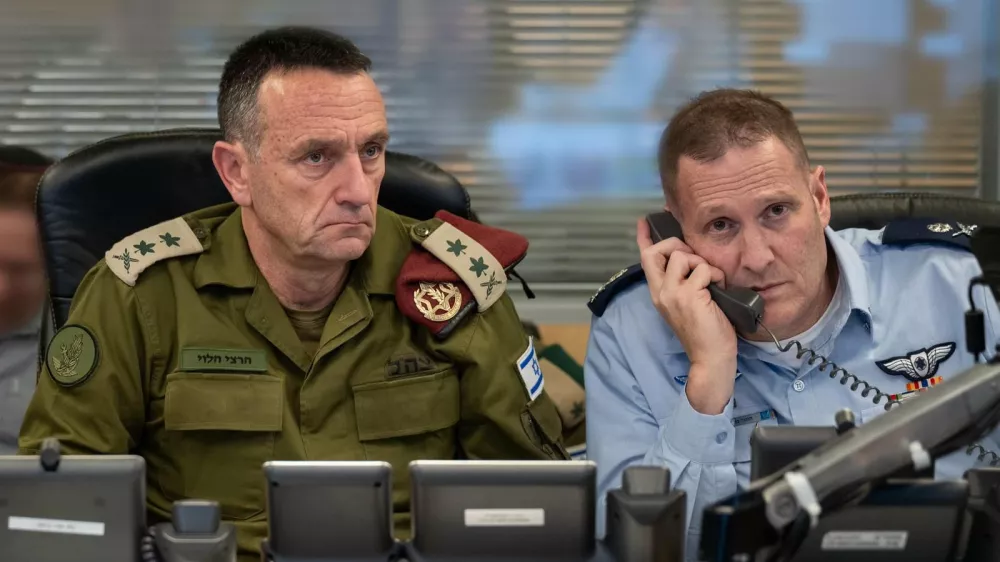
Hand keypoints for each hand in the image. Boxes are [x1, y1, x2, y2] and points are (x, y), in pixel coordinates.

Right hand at [637, 218, 736, 413]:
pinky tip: (719, 290)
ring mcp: (673, 293)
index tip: (644, 222)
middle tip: (696, 260)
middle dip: (679, 245)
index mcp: (658, 293)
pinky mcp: (689, 296)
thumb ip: (684, 283)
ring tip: (711, 281)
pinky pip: (704, 269)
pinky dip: (716, 276)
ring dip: (702, 263)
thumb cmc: (704, 332)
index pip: (645, 259)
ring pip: (683, 256)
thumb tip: (691, 260)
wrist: (710, 358)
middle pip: (659, 251)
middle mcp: (661, 292)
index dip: (644, 238)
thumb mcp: (687, 304)